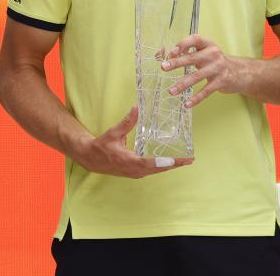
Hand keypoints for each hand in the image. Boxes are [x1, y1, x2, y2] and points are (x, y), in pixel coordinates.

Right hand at [71, 106, 192, 177]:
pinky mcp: (135, 172)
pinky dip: (162, 167)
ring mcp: (134, 173)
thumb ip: (127, 122)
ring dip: (170, 167)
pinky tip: (170, 163)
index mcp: (129, 160)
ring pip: (156, 171)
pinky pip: (152, 171)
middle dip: (174, 165)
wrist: (90, 158)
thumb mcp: (114, 132)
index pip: (151, 163)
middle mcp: (134, 169)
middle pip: (158, 169)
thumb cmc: (102, 145)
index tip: (179, 161)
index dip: (166, 162)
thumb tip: (137, 107)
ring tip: (184, 162)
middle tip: (189, 160)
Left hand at [161, 34, 251, 107]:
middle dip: (177, 63)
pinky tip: (186, 104)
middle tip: (164, 67)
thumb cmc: (217, 62)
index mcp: (209, 44)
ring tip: (171, 91)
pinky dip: (195, 98)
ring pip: (197, 76)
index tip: (172, 51)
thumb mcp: (206, 53)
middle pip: (193, 58)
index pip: (195, 39)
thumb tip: (168, 57)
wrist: (240, 72)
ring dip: (182, 84)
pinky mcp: (221, 81)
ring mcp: (218, 68)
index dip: (183, 44)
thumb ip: (190, 53)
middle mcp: (214, 54)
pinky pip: (206, 91)